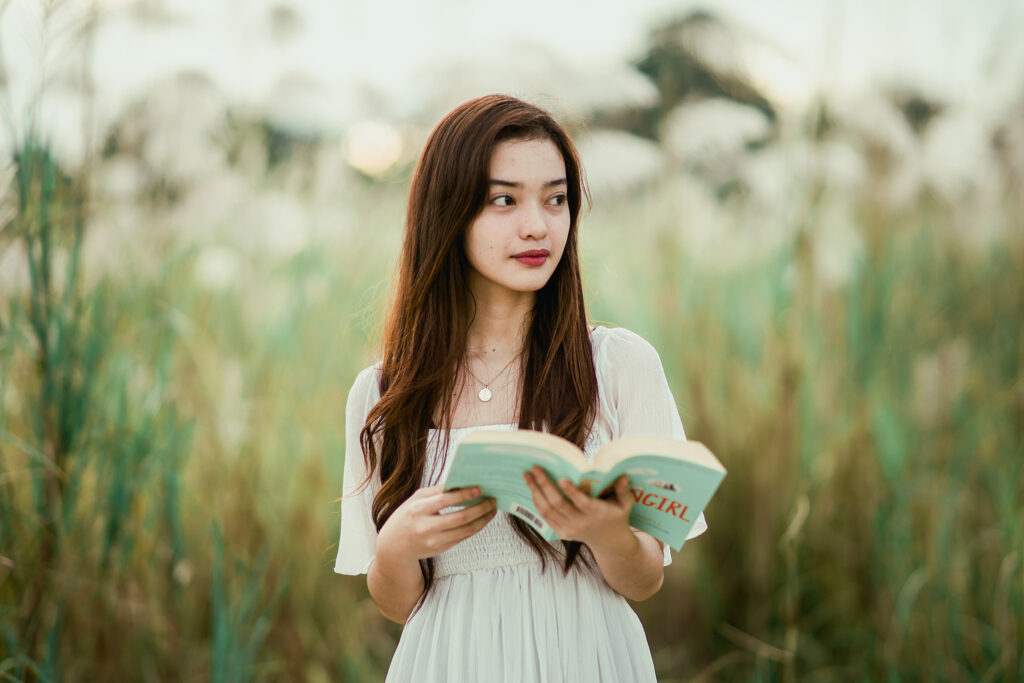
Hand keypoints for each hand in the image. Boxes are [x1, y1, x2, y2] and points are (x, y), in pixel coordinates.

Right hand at [376, 485, 496, 563]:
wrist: (393, 546)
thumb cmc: (407, 516)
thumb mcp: (415, 499)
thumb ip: (436, 491)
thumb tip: (461, 482)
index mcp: (418, 510)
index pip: (445, 500)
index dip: (464, 494)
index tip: (480, 489)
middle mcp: (425, 527)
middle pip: (460, 518)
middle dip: (480, 508)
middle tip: (492, 500)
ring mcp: (434, 541)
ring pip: (466, 530)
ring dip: (482, 520)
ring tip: (492, 510)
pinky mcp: (440, 549)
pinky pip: (463, 537)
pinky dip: (475, 527)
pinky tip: (482, 519)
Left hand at [522, 467, 633, 551]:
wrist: (610, 543)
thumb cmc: (617, 516)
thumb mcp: (625, 504)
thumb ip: (623, 490)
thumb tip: (623, 476)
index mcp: (597, 513)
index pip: (582, 503)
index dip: (571, 492)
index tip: (561, 478)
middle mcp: (581, 523)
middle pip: (558, 504)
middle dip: (544, 484)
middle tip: (535, 467)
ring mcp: (569, 529)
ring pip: (548, 510)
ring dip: (535, 491)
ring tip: (527, 475)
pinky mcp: (562, 533)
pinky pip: (545, 516)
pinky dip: (537, 502)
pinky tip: (532, 489)